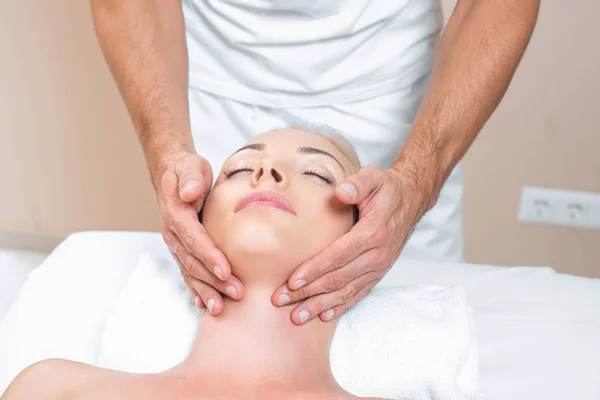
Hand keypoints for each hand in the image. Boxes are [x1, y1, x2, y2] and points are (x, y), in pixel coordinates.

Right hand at [159, 152, 243, 314]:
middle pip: (193, 261)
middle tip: (236, 293)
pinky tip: (204, 304)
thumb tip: (189, 192)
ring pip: (190, 272)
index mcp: (176, 214)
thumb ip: (191, 177)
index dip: (209, 256)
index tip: (225, 270)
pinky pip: (188, 272)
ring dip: (206, 290)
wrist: (175, 176)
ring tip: (221, 308)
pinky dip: (196, 289)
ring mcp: (176, 245)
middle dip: (213, 280)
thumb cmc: (187, 171)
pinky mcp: (182, 250)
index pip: (194, 238)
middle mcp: (173, 234)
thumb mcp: (190, 166)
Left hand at [271, 164, 429, 324]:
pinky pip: (359, 294)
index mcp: (373, 232)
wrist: (410, 201)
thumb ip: (358, 183)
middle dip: (307, 291)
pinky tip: (323, 316)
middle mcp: (377, 254)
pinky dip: (341, 306)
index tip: (292, 280)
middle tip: (280, 300)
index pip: (340, 255)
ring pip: (346, 291)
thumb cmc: (386, 189)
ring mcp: (379, 267)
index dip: (316, 269)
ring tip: (296, 317)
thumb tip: (341, 191)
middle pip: (338, 278)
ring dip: (319, 305)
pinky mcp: (378, 273)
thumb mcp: (374, 176)